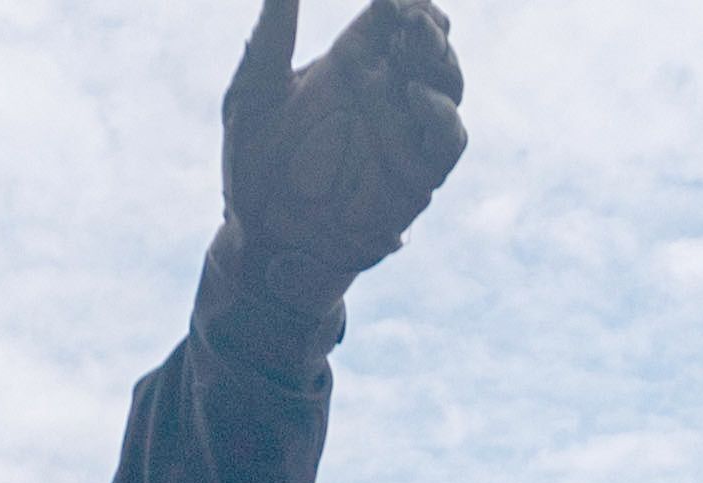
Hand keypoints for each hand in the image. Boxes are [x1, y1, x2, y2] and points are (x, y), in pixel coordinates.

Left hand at [220, 0, 463, 288]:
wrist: (264, 241)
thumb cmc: (254, 166)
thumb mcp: (253, 94)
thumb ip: (272, 36)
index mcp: (351, 63)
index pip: (393, 14)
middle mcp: (385, 92)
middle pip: (430, 42)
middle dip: (428, 23)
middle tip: (409, 15)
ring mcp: (406, 133)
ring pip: (449, 83)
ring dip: (440, 59)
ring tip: (414, 42)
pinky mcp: (417, 174)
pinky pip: (448, 140)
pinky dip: (441, 115)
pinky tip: (415, 95)